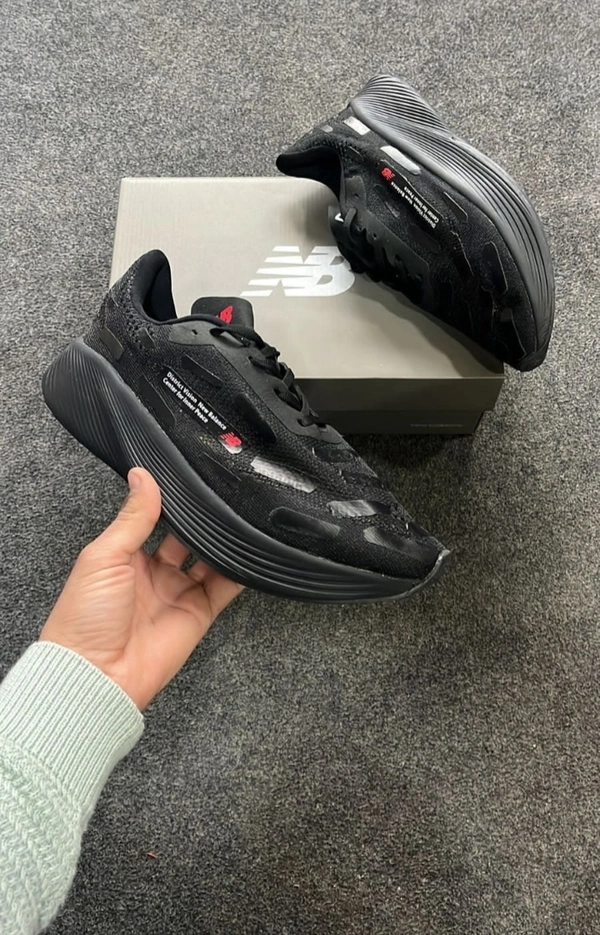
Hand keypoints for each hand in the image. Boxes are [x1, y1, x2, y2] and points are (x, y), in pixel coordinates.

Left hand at [40, 468, 242, 708]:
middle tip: (219, 493)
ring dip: (221, 540)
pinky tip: (248, 550)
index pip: (154, 518)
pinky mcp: (198, 613)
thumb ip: (132, 517)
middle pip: (185, 537)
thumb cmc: (84, 617)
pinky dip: (239, 570)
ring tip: (237, 515)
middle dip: (200, 519)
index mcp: (124, 555)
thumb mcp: (104, 556)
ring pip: (209, 558)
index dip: (170, 500)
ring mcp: (177, 592)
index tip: (188, 476)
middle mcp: (153, 572)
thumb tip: (143, 476)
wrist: (96, 674)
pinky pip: (225, 587)